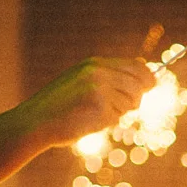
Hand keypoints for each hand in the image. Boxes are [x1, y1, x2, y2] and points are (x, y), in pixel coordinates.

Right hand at [14, 58, 155, 147]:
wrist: (35, 122)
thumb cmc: (60, 108)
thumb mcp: (82, 84)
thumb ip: (109, 80)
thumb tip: (146, 81)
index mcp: (94, 64)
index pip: (137, 66)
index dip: (147, 78)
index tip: (150, 86)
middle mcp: (98, 71)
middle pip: (140, 84)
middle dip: (135, 100)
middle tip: (113, 109)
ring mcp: (99, 87)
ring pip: (131, 103)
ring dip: (118, 114)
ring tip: (93, 115)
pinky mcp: (99, 105)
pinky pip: (118, 117)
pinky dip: (107, 123)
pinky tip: (88, 122)